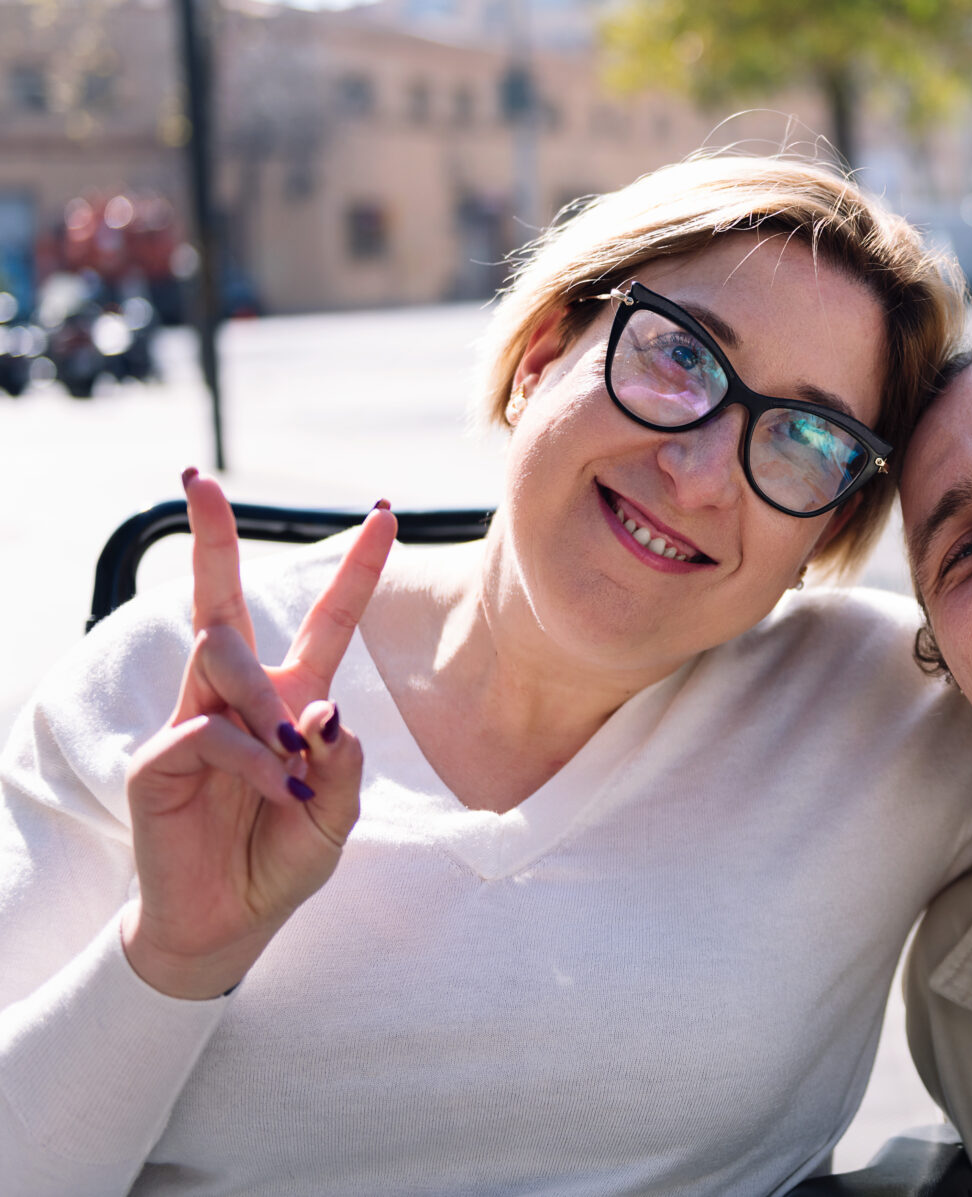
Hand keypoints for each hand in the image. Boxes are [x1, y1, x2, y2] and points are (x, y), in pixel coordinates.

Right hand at [120, 474, 395, 998]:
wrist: (227, 923)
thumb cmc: (282, 858)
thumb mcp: (336, 815)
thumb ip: (343, 767)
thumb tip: (325, 715)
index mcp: (292, 698)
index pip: (325, 620)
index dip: (354, 568)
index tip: (384, 511)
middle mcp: (238, 698)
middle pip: (223, 602)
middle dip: (212, 538)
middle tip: (199, 477)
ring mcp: (192, 721)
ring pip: (221, 659)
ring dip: (266, 704)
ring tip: (294, 762)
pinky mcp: (157, 759)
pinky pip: (212, 732)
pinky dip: (255, 760)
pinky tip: (277, 790)